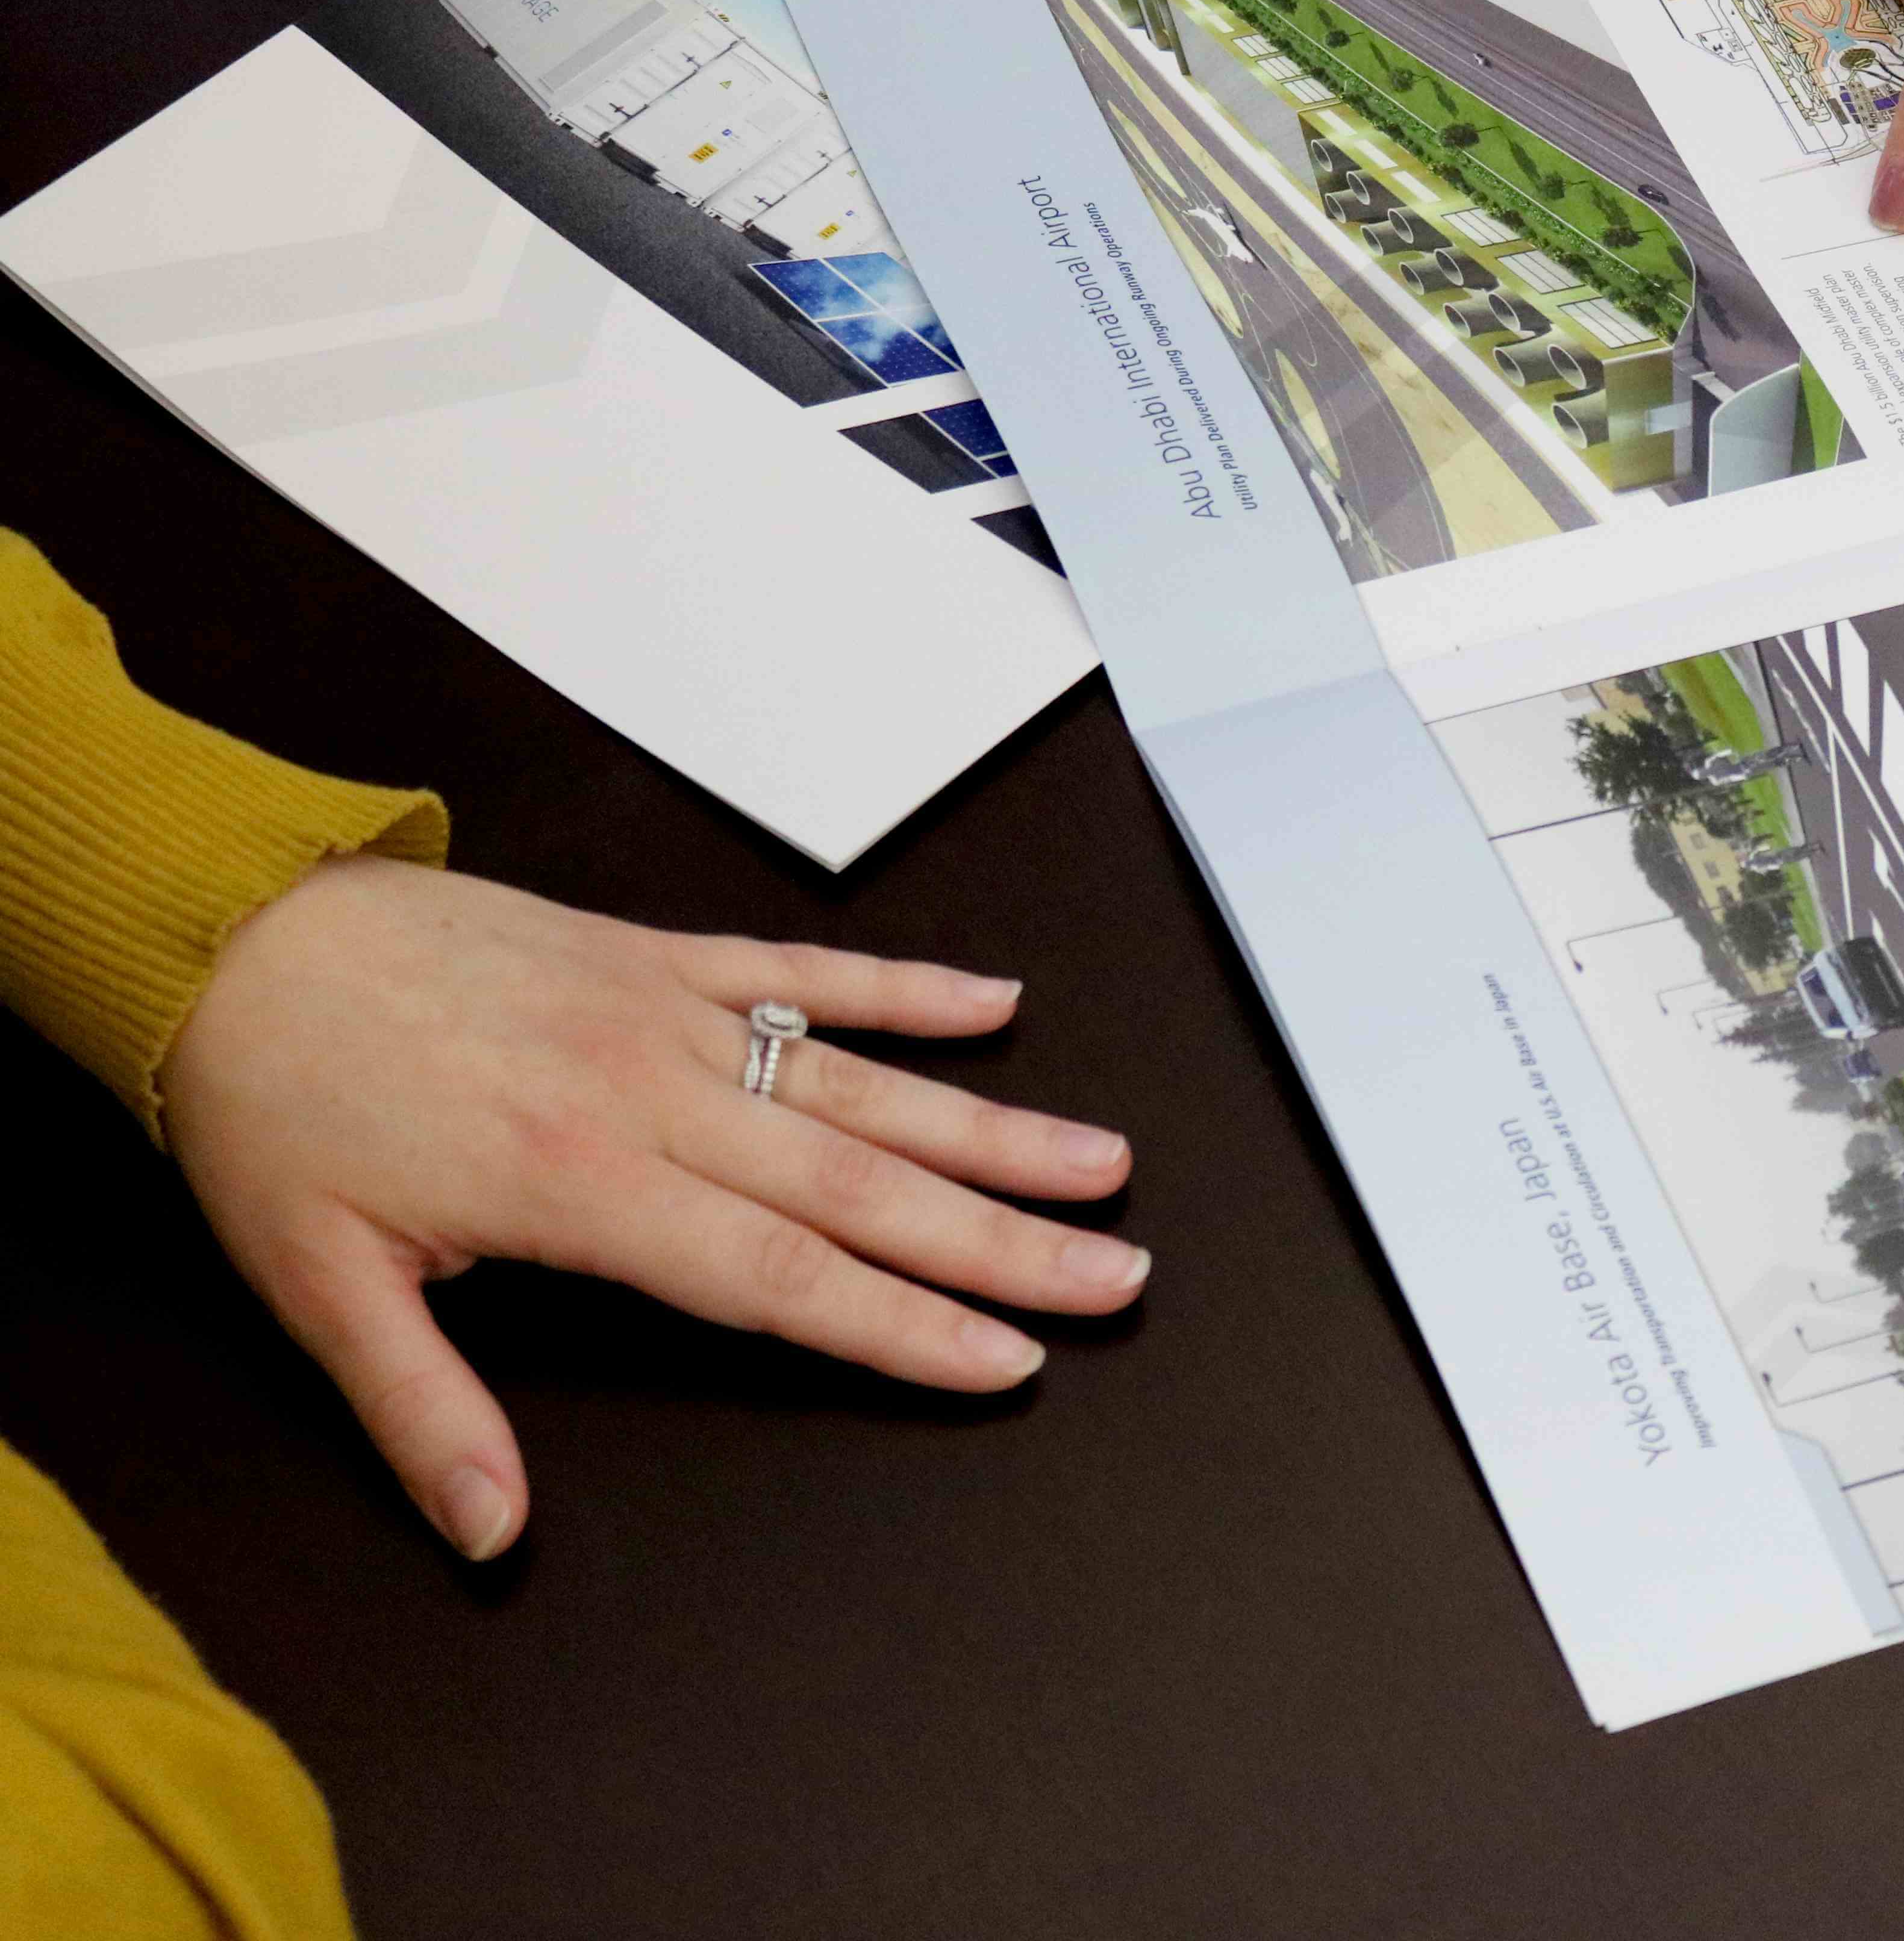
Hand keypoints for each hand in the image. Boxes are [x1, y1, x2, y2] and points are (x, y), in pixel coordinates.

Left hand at [162, 854, 1145, 1560]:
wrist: (226, 933)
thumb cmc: (270, 1102)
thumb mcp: (316, 1282)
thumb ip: (421, 1408)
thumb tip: (489, 1531)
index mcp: (578, 1185)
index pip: (780, 1274)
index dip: (902, 1323)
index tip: (1007, 1356)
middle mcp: (649, 1094)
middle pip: (861, 1182)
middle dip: (1001, 1239)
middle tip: (1115, 1270)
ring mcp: (665, 1012)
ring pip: (861, 1081)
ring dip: (990, 1126)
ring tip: (1099, 1161)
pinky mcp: (655, 953)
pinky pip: (802, 968)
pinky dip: (904, 987)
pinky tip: (996, 1005)